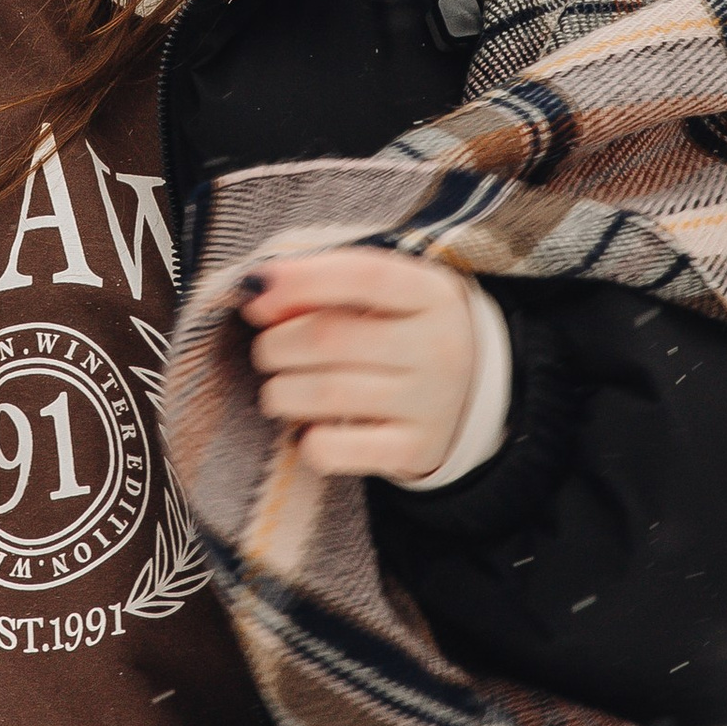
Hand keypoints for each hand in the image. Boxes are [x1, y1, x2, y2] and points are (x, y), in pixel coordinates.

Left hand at [239, 251, 476, 483]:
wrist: (469, 395)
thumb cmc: (403, 332)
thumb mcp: (384, 297)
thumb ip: (324, 286)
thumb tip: (258, 294)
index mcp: (432, 294)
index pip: (362, 276)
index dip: (301, 280)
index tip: (256, 291)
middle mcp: (439, 347)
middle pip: (331, 338)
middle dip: (276, 344)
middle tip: (267, 351)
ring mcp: (430, 403)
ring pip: (326, 394)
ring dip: (281, 392)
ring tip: (278, 389)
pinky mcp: (415, 449)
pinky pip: (337, 449)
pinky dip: (308, 439)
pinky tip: (309, 428)